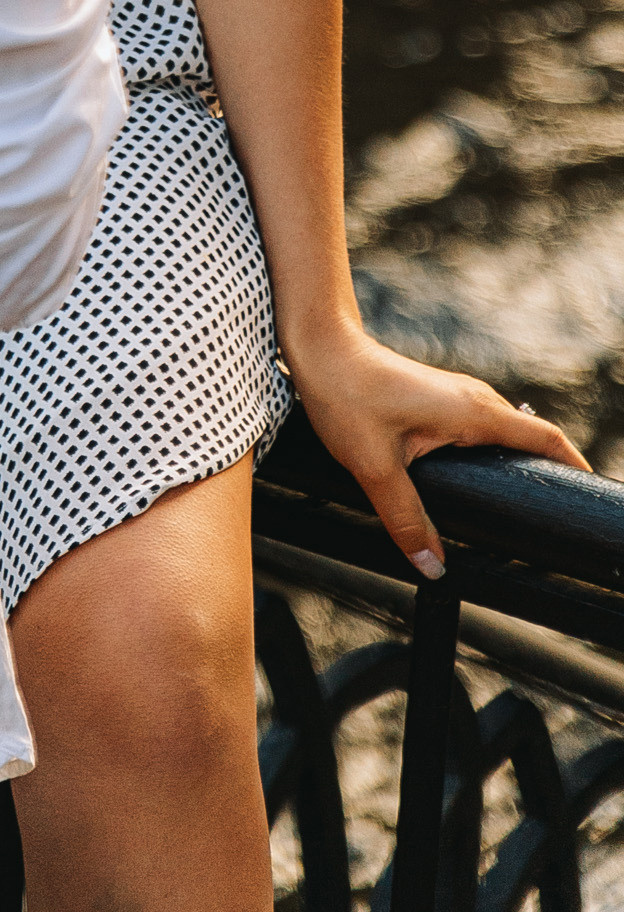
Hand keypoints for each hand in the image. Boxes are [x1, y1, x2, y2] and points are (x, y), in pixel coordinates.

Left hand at [290, 322, 588, 577]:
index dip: (573, 464)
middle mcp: (473, 398)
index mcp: (473, 411)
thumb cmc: (346, 394)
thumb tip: (434, 566)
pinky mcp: (438, 398)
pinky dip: (496, 451)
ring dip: (522, 460)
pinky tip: (482, 476)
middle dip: (552, 470)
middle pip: (531, 437)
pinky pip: (483, 426)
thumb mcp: (375, 467)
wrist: (320, 345)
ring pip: (504, 430)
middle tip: (559, 515)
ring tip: (528, 502)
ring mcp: (456, 395)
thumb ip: (406, 519)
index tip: (591, 492)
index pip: (543, 438)